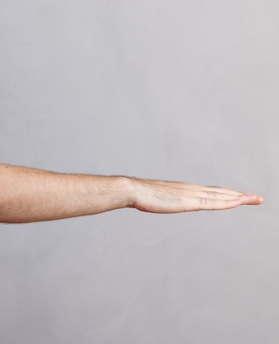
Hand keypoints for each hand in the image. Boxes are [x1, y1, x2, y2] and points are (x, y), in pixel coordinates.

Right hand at [129, 178, 263, 212]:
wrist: (134, 190)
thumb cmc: (141, 195)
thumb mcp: (157, 199)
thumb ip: (164, 201)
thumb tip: (161, 203)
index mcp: (185, 190)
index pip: (211, 192)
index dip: (227, 194)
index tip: (240, 196)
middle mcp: (192, 189)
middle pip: (221, 192)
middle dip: (240, 196)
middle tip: (257, 197)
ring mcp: (191, 194)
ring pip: (221, 196)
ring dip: (240, 198)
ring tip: (255, 199)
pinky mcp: (189, 201)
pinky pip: (213, 202)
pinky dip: (227, 202)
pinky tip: (238, 202)